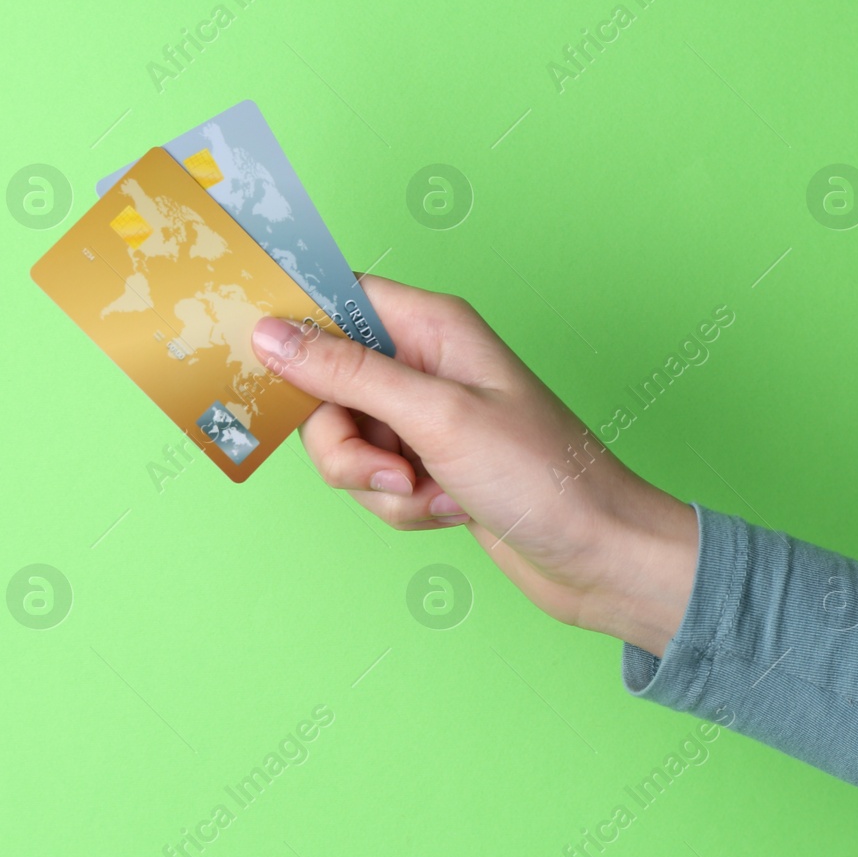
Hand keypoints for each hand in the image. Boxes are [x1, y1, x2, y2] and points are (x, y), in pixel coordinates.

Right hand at [250, 274, 699, 656]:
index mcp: (431, 326)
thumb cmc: (543, 476)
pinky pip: (370, 481)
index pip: (336, 298)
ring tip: (432, 495)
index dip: (294, 327)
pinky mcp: (424, 466)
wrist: (598, 558)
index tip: (259, 362)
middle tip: (392, 467)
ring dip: (376, 483)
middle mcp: (422, 363)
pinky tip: (449, 511)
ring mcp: (421, 418)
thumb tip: (272, 334)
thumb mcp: (436, 417)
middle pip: (324, 386)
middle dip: (345, 442)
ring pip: (341, 442)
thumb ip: (347, 373)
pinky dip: (399, 506)